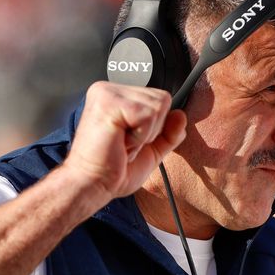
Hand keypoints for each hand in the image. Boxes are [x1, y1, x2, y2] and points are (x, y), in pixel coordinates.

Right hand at [62, 81, 186, 201]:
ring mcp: (107, 93)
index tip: (130, 141)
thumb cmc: (113, 170)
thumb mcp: (151, 150)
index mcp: (117, 96)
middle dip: (151, 130)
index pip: (159, 98)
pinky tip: (120, 142)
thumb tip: (181, 115)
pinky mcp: (108, 102)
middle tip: (125, 144)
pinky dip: (139, 136)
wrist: (93, 185)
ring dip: (144, 134)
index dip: (154, 127)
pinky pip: (147, 115)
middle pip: (162, 99)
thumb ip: (168, 132)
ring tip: (122, 143)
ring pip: (157, 106)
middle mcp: (110, 90)